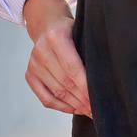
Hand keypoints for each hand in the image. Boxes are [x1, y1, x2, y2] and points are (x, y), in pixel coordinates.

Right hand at [22, 0, 90, 115]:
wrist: (47, 26)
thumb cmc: (69, 31)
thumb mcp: (82, 32)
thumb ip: (90, 50)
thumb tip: (107, 79)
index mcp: (56, 37)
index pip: (73, 68)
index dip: (86, 86)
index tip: (99, 99)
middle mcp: (41, 50)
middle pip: (65, 82)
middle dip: (83, 99)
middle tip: (98, 109)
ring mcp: (33, 64)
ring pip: (57, 92)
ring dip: (75, 105)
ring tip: (89, 111)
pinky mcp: (29, 75)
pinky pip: (45, 98)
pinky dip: (61, 107)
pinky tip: (75, 109)